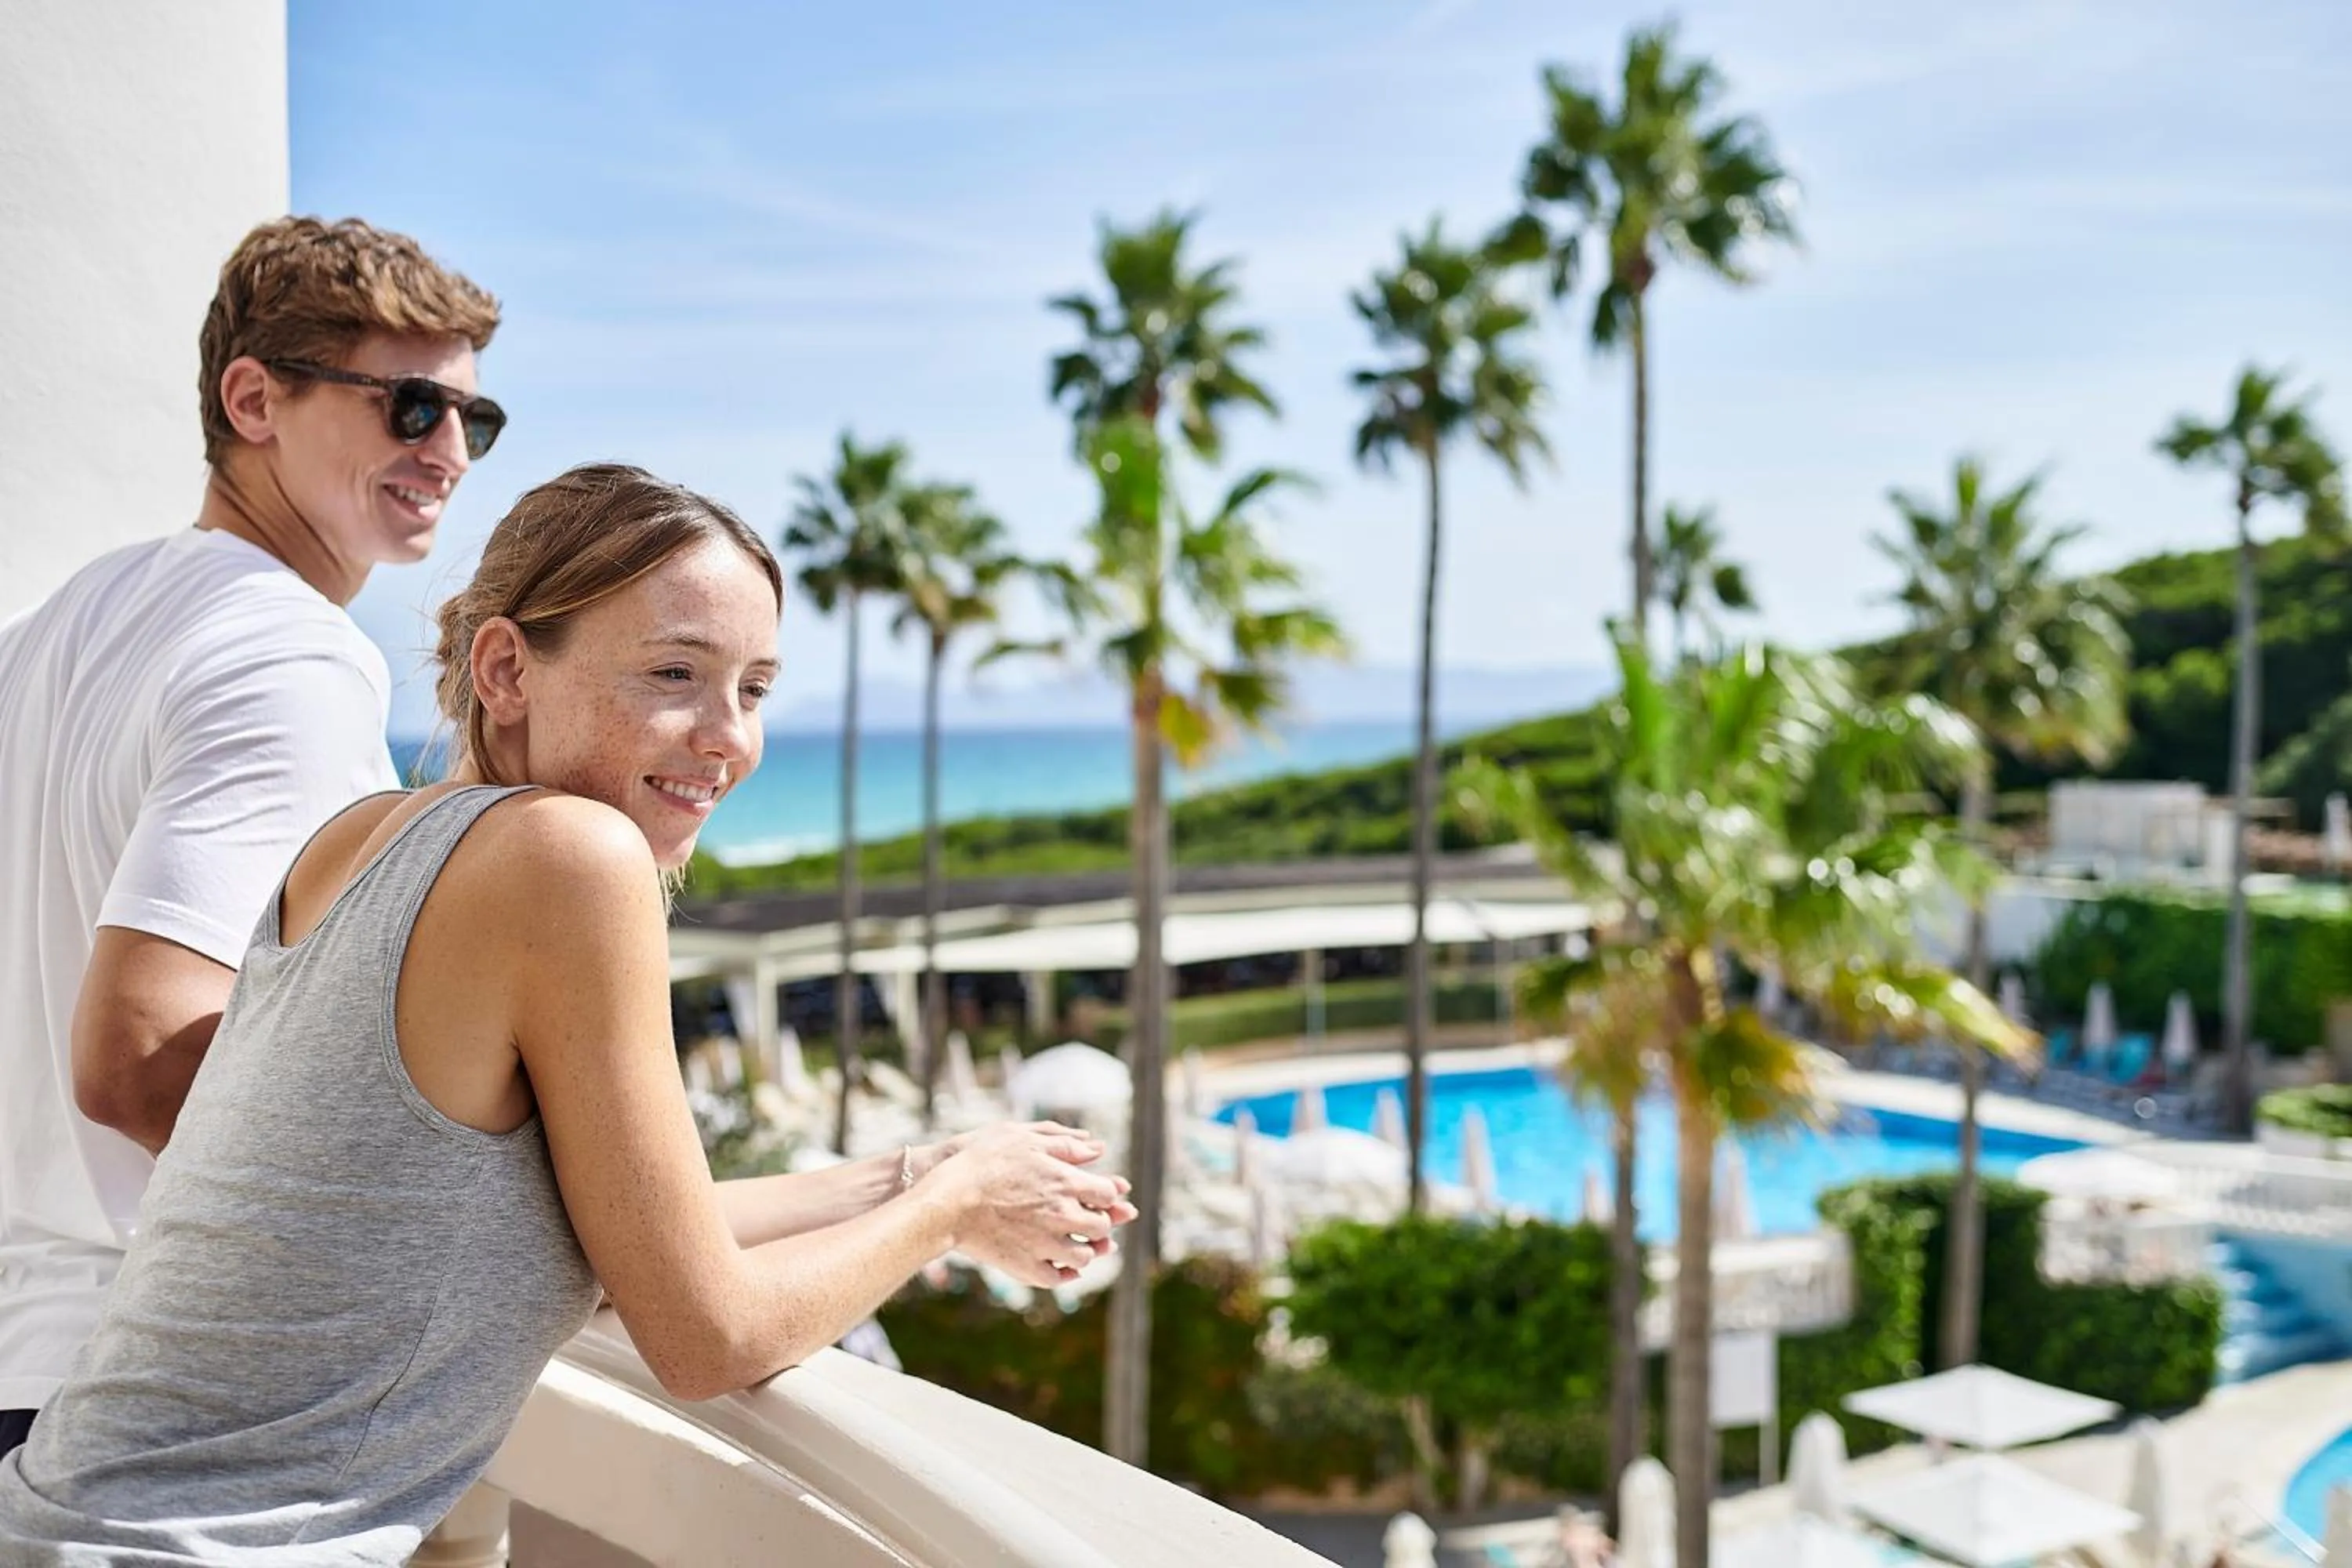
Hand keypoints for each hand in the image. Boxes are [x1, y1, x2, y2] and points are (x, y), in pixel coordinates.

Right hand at [922, 1121, 1137, 1286]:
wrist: (946, 1200)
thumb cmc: (982, 1162)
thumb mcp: (1023, 1139)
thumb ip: (1065, 1144)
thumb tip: (1099, 1149)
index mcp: (1066, 1182)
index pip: (1108, 1194)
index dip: (1108, 1194)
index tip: (1098, 1194)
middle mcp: (1062, 1215)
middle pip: (1100, 1227)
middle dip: (1099, 1222)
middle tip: (1090, 1219)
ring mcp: (1045, 1245)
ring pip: (1083, 1257)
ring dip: (1085, 1250)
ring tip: (1076, 1243)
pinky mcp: (1026, 1268)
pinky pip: (1057, 1278)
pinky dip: (1064, 1274)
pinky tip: (1061, 1265)